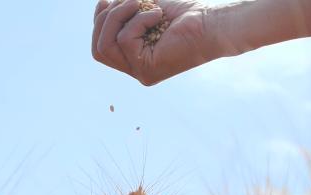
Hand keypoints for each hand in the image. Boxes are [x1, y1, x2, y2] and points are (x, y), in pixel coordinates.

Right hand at [92, 0, 220, 85]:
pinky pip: (125, 40)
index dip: (98, 22)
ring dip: (119, 16)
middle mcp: (137, 69)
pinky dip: (139, 20)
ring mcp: (141, 73)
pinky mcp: (148, 70)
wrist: (212, 23)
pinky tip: (158, 15)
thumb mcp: (146, 7)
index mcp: (135, 57)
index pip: (101, 46)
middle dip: (107, 18)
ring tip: (143, 2)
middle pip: (99, 48)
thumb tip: (102, 4)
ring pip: (106, 45)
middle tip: (131, 0)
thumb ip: (124, 10)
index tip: (107, 0)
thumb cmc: (186, 14)